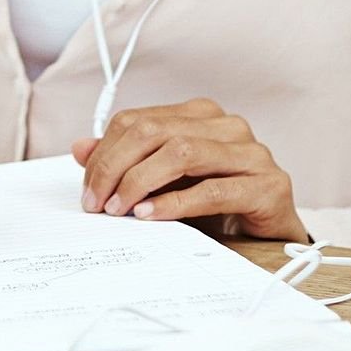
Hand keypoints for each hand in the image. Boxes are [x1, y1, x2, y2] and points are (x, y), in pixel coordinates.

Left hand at [73, 97, 306, 240]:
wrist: (270, 235)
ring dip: (140, 183)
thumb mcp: (165, 181)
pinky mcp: (269, 185)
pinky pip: (212, 190)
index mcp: (201, 115)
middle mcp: (227, 125)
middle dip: (116, 167)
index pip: (138, 121)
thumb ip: (126, 161)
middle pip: (155, 132)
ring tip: (119, 208)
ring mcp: (252, 152)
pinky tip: (150, 215)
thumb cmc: (218, 205)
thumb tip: (80, 148)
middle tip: (97, 201)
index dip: (106, 153)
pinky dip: (174, 204)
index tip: (88, 188)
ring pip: (182, 153)